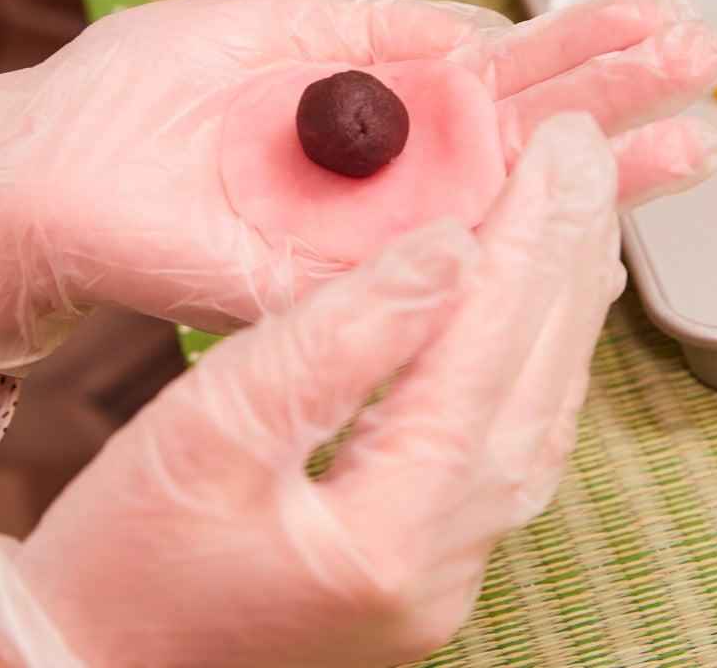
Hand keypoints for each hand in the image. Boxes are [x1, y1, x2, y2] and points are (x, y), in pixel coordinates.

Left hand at [0, 0, 716, 373]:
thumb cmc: (136, 87)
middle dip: (615, 94)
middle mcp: (390, 169)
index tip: (657, 16)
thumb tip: (479, 34)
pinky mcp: (333, 284)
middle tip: (709, 60)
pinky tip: (597, 223)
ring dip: (596, 167)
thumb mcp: (269, 20)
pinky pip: (436, 271)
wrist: (43, 173)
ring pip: (500, 203)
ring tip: (694, 131)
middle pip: (522, 133)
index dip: (577, 45)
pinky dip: (513, 248)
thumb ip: (375, 28)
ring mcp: (370, 229)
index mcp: (373, 95)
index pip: (497, 71)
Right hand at [0, 114, 625, 667]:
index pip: (486, 346)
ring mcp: (445, 569)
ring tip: (581, 221)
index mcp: (391, 526)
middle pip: (536, 378)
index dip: (526, 234)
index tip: (561, 148)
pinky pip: (511, 445)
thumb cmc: (125, 560)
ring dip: (562, 307)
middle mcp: (443, 558)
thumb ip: (337, 336)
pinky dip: (534, 364)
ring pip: (539, 413)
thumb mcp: (214, 429)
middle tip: (591, 158)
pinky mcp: (428, 560)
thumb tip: (444, 251)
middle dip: (566, 254)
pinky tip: (539, 321)